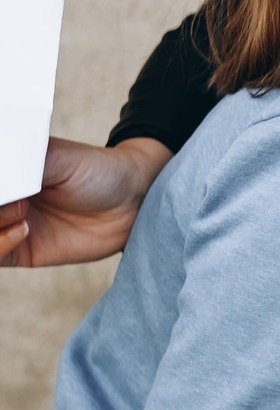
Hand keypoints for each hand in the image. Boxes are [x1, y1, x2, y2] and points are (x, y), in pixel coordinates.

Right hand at [0, 137, 171, 266]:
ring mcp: (4, 224)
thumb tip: (3, 172)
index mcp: (4, 168)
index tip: (5, 188)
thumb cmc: (97, 170)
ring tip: (21, 211)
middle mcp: (1, 196)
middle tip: (14, 201)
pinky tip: (23, 229)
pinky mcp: (19, 251)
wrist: (135, 201)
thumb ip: (19, 164)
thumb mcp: (55, 158)